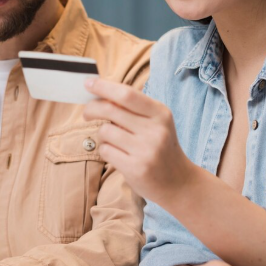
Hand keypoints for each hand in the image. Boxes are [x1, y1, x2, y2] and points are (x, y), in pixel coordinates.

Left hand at [83, 78, 196, 203]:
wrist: (179, 182)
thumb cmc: (161, 147)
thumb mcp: (156, 123)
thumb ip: (133, 109)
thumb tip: (100, 94)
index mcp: (161, 113)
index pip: (127, 94)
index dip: (104, 87)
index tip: (88, 83)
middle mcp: (155, 130)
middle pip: (110, 110)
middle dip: (92, 108)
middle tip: (87, 113)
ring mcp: (145, 150)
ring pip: (105, 131)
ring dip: (103, 135)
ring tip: (114, 141)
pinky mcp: (135, 168)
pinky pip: (105, 150)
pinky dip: (106, 150)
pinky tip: (119, 155)